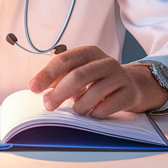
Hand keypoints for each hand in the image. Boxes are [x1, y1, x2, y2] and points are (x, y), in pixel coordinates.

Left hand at [29, 46, 167, 117]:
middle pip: (78, 75)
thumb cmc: (99, 81)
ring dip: (80, 105)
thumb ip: (60, 78)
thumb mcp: (80, 74)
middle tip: (48, 105)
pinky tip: (94, 114)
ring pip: (94, 91)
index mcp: (90, 53)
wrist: (134, 86)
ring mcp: (119, 76)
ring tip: (76, 111)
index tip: (33, 88)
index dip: (47, 74)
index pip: (65, 60)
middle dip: (60, 92)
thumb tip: (40, 89)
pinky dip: (98, 112)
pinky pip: (110, 105)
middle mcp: (105, 61)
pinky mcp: (129, 92)